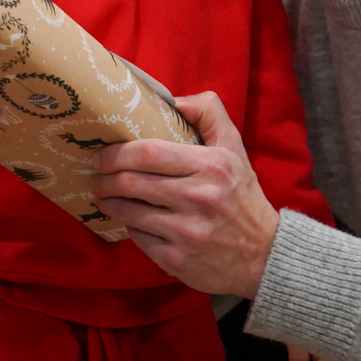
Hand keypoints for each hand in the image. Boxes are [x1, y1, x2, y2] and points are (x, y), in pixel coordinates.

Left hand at [90, 91, 278, 300]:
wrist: (263, 254)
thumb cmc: (242, 195)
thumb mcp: (234, 148)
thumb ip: (209, 113)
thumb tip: (173, 100)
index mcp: (211, 166)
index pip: (149, 153)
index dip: (117, 153)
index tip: (103, 155)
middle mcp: (199, 198)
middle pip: (131, 182)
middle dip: (104, 179)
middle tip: (97, 176)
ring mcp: (187, 232)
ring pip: (128, 212)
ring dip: (109, 202)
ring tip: (105, 196)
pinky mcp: (177, 260)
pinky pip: (138, 238)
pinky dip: (130, 227)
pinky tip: (132, 220)